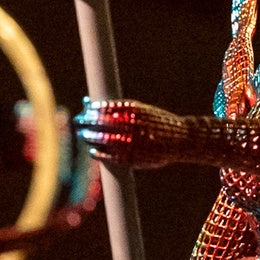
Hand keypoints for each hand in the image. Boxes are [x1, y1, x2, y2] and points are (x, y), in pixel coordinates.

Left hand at [75, 98, 192, 168]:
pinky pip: (110, 155)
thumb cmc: (157, 122)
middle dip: (87, 122)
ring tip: (84, 135)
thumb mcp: (141, 110)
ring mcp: (132, 141)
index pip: (106, 108)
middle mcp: (132, 125)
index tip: (85, 109)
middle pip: (101, 123)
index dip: (93, 110)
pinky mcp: (133, 157)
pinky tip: (92, 151)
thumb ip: (117, 108)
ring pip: (103, 139)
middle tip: (79, 121)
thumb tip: (87, 102)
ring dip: (90, 137)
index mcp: (135, 110)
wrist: (181, 139)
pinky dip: (99, 153)